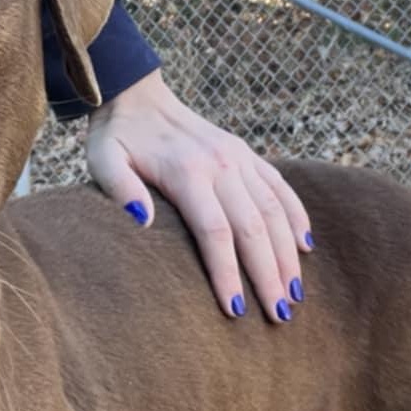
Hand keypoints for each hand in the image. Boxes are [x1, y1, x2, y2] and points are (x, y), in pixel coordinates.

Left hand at [85, 69, 312, 323]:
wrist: (136, 94)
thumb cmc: (116, 137)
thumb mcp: (104, 161)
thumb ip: (121, 190)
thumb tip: (143, 222)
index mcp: (187, 172)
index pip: (216, 232)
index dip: (227, 272)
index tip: (235, 310)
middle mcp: (221, 164)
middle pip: (253, 227)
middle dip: (268, 274)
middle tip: (279, 315)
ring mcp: (238, 157)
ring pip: (274, 210)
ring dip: (287, 254)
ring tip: (295, 294)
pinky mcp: (245, 153)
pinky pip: (280, 187)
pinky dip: (296, 216)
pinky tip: (306, 246)